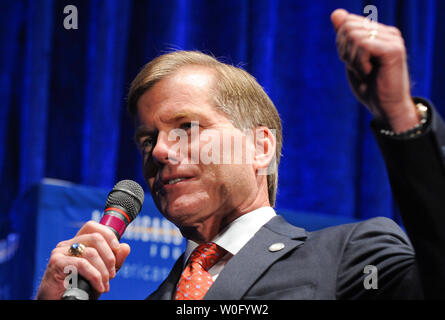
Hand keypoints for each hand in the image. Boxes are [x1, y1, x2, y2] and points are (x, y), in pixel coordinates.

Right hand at [35, 221, 130, 299]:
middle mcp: (68, 244)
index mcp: (78, 243)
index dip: (108, 234)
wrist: (60, 302)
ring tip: (105, 284)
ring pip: (91, 252)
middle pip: (96, 237)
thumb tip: (125, 247)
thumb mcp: (102, 273)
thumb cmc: (79, 288)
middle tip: (112, 274)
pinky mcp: (56, 263)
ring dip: (103, 271)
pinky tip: (99, 287)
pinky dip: (95, 276)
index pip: (92, 226)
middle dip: (109, 257)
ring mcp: (61, 252)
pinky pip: (82, 264)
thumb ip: (114, 261)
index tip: (117, 248)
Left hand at [331, 8, 418, 132]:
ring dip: (352, 59)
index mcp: (379, 32)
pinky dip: (359, 63)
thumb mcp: (351, 59)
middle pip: (348, 27)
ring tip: (364, 72)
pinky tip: (368, 73)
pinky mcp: (393, 50)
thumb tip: (336, 13)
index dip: (341, 42)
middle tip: (357, 68)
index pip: (348, 22)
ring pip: (354, 36)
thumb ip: (345, 37)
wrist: (384, 108)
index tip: (350, 60)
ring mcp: (393, 40)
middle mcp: (388, 32)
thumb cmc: (368, 87)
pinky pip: (364, 46)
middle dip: (344, 51)